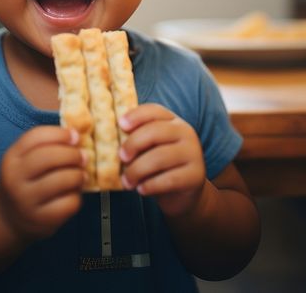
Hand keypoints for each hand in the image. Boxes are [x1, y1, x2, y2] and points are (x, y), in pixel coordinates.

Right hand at [0, 126, 85, 241]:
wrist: (8, 218)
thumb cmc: (24, 183)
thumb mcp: (24, 161)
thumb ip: (45, 147)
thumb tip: (77, 135)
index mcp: (11, 159)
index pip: (36, 137)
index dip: (60, 134)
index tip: (75, 135)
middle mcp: (14, 179)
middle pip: (48, 156)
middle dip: (72, 154)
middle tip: (83, 156)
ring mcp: (26, 201)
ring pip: (61, 180)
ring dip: (78, 175)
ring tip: (80, 175)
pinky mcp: (41, 219)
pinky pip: (68, 202)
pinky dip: (76, 196)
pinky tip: (73, 194)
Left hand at [118, 103, 206, 217]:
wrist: (184, 194)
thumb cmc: (160, 168)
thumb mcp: (150, 149)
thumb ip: (137, 141)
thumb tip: (109, 139)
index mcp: (173, 121)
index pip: (155, 111)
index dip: (136, 115)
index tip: (121, 124)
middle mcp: (186, 132)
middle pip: (156, 131)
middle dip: (133, 144)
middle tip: (121, 157)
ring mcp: (194, 153)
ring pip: (160, 157)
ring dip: (137, 170)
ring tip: (127, 181)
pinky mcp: (196, 175)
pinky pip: (169, 179)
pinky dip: (150, 185)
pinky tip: (141, 189)